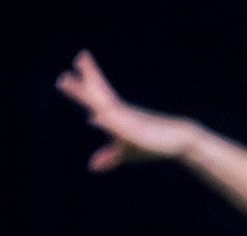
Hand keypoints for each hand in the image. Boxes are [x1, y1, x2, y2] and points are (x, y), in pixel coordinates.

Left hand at [55, 51, 199, 172]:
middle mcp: (122, 113)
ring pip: (106, 106)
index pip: (96, 98)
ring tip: (82, 83)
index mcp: (117, 115)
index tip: (65, 76)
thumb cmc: (153, 145)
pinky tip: (96, 120)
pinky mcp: (137, 133)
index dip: (80, 88)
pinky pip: (120, 127)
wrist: (180, 141)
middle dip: (87, 78)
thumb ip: (109, 157)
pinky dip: (107, 123)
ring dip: (92, 95)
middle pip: (100, 93)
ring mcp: (129, 121)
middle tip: (78, 57)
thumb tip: (91, 167)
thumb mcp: (126, 152)